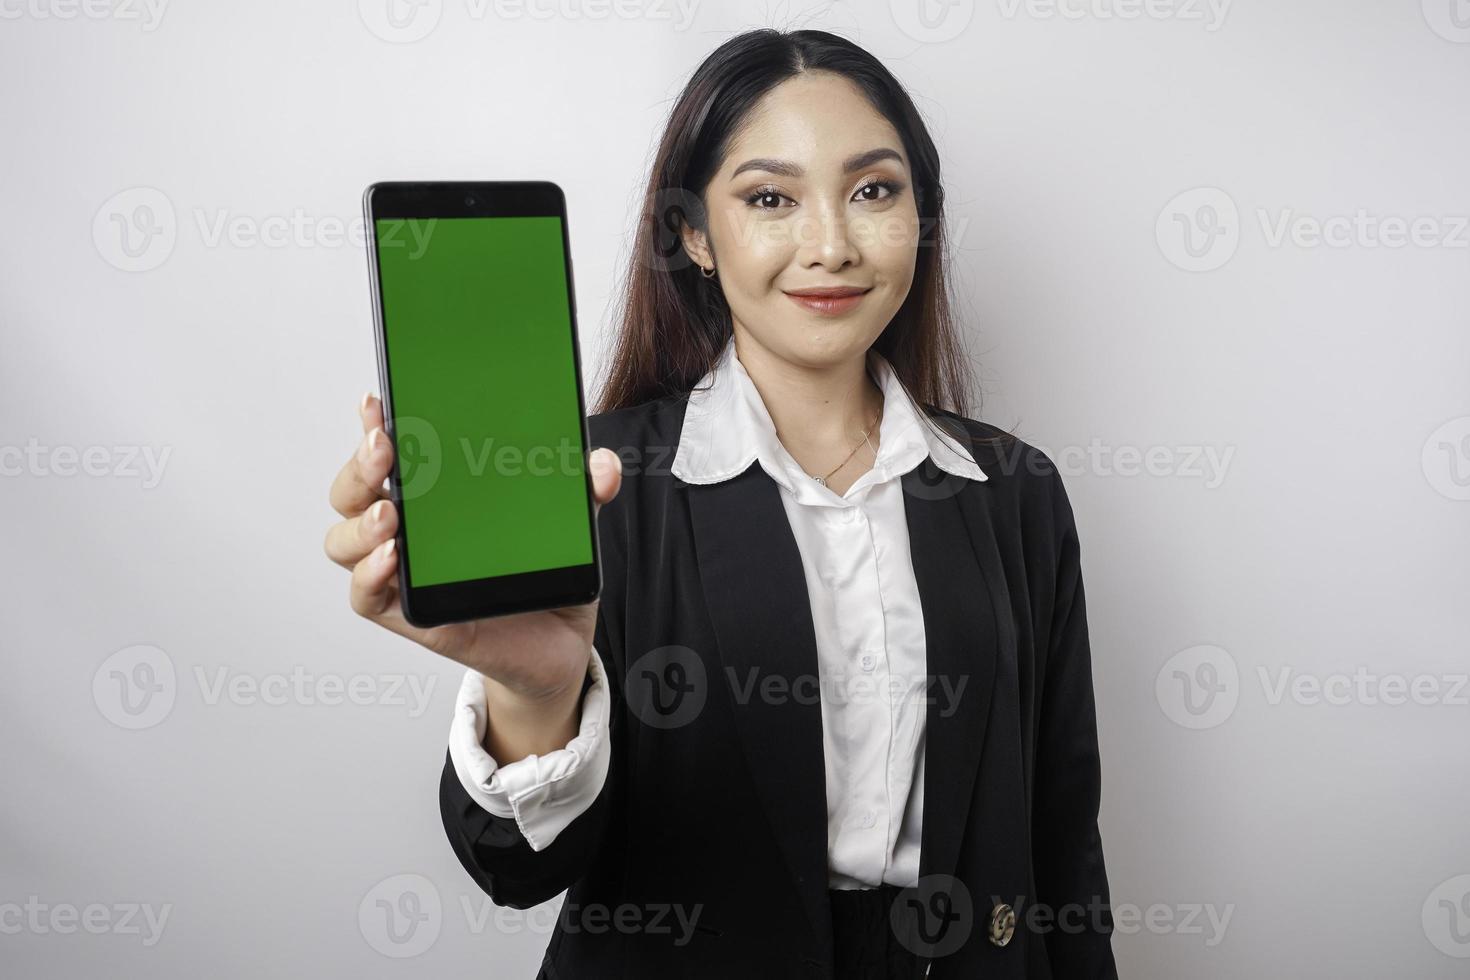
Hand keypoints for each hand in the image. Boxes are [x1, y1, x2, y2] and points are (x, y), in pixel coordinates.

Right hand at [324, 393, 622, 713]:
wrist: (557, 643)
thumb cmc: (544, 574)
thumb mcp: (570, 525)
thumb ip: (585, 491)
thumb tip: (601, 465)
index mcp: (435, 496)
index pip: (387, 453)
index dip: (372, 424)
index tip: (376, 401)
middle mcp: (409, 529)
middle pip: (351, 491)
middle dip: (358, 466)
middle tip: (384, 448)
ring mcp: (404, 573)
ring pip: (344, 543)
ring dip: (359, 523)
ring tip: (389, 513)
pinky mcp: (411, 615)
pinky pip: (366, 597)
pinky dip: (369, 576)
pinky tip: (393, 558)